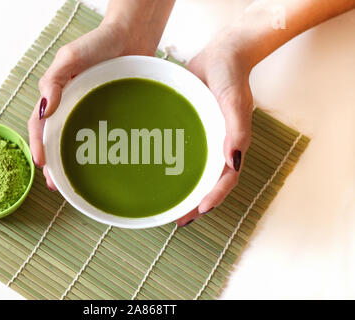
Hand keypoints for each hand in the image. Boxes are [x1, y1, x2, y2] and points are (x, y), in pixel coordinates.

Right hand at [28, 17, 163, 190]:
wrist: (131, 37)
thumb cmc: (98, 43)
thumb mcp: (70, 57)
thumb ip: (54, 80)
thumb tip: (44, 110)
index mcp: (56, 95)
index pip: (40, 124)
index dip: (38, 144)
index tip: (41, 163)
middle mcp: (70, 106)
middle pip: (55, 139)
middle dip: (52, 163)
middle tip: (55, 184)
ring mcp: (90, 111)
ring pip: (75, 142)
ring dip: (70, 163)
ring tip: (72, 183)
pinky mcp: (109, 114)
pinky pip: (99, 135)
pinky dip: (95, 152)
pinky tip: (99, 166)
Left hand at [176, 33, 253, 225]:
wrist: (223, 53)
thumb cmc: (231, 75)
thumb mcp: (235, 100)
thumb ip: (237, 129)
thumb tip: (233, 161)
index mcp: (232, 143)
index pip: (225, 179)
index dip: (214, 197)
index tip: (198, 212)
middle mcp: (219, 144)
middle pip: (208, 181)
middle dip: (195, 202)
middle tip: (178, 219)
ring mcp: (205, 136)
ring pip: (196, 171)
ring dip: (185, 189)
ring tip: (167, 205)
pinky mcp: (193, 126)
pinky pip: (185, 151)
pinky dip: (176, 166)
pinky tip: (159, 170)